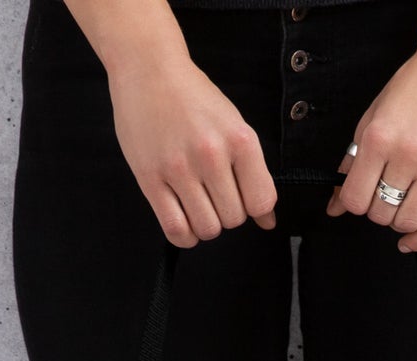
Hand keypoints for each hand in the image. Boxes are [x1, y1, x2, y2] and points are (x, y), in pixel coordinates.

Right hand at [108, 52, 276, 245]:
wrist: (149, 70)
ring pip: (207, 228)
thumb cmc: (194, 100)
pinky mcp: (150, 178)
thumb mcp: (234, 126)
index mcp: (240, 139)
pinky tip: (184, 219)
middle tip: (213, 194)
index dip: (253, 208)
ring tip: (197, 203)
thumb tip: (268, 221)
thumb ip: (253, 173)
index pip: (261, 201)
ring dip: (205, 225)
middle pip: (233, 219)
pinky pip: (175, 229)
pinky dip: (185, 235)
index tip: (241, 196)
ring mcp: (179, 167)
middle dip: (227, 213)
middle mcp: (211, 154)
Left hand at [327, 37, 416, 251]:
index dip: (354, 203)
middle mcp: (406, 155)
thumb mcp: (373, 117)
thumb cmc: (415, 86)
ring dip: (399, 221)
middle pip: (380, 214)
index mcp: (379, 138)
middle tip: (385, 193)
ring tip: (402, 203)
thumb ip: (353, 162)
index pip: (355, 199)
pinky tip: (410, 239)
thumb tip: (335, 205)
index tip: (361, 195)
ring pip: (407, 222)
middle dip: (378, 210)